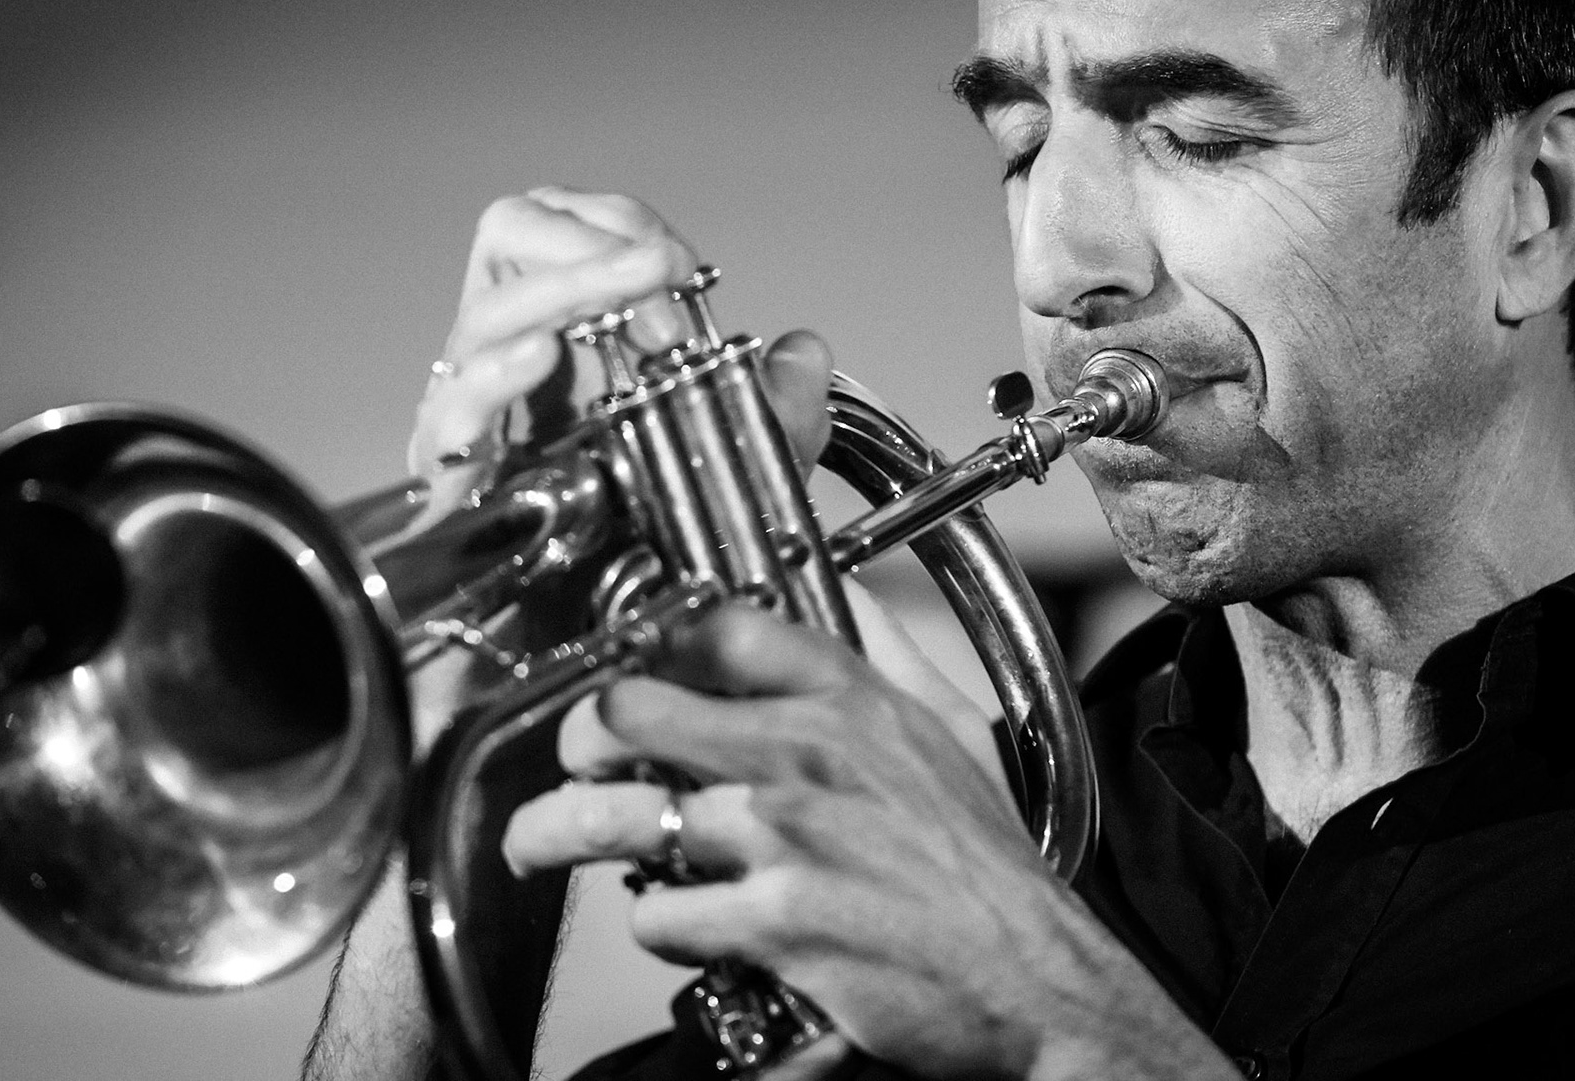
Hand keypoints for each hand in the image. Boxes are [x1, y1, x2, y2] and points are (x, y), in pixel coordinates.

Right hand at [406, 187, 832, 514]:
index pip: (568, 224)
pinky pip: (445, 417)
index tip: (680, 269)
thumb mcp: (734, 475)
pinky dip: (488, 379)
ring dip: (565, 294)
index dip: (623, 227)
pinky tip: (537, 358)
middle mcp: (508, 357)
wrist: (587, 650)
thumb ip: (778, 413)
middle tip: (659, 298)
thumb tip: (805, 353)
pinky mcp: (451, 485)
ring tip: (632, 311)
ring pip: (482, 316)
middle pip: (510, 235)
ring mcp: (472, 414)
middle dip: (593, 246)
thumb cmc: (637, 553)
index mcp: (562, 330)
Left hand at [502, 605, 1235, 1080]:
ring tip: (537, 842)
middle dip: (580, 738)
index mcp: (849, 699)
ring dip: (563, 831)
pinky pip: (659, 913)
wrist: (1037, 982)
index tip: (624, 669)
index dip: (651, 643)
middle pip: (630, 710)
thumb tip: (848, 592)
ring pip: (617, 816)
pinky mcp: (773, 921)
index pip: (716, 628)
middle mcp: (808, 752)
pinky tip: (684, 925)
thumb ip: (893, 652)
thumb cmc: (987, 867)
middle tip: (573, 762)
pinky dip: (656, 924)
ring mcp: (785, 837)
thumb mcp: (956, 729)